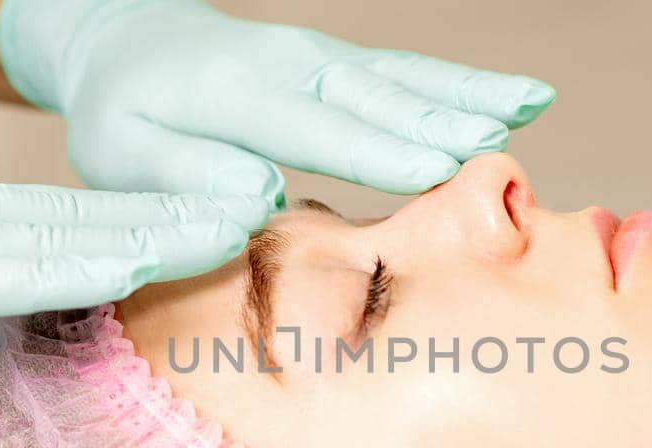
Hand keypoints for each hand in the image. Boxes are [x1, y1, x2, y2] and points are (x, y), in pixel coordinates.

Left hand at [0, 0, 555, 199]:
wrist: (130, 43)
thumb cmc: (125, 115)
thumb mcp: (123, 155)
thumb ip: (187, 175)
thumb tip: (259, 201)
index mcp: (230, 92)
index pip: (312, 125)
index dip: (373, 147)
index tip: (432, 166)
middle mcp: (287, 63)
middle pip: (371, 94)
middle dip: (435, 117)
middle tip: (496, 143)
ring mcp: (320, 58)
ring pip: (402, 76)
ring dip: (467, 91)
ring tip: (529, 106)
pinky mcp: (342, 66)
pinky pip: (408, 72)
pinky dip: (464, 83)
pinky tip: (520, 97)